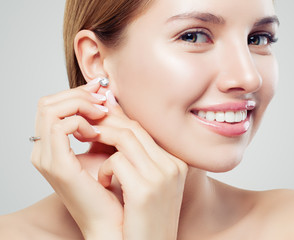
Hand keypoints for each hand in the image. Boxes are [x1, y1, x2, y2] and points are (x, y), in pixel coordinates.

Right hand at [31, 80, 123, 238]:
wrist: (114, 220)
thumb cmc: (113, 187)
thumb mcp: (106, 147)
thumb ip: (104, 122)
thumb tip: (108, 94)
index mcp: (52, 147)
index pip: (53, 106)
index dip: (77, 93)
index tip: (101, 90)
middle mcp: (43, 151)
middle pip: (47, 103)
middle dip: (78, 95)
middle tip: (103, 99)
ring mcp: (47, 158)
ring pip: (50, 109)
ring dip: (80, 105)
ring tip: (102, 114)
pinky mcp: (57, 165)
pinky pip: (60, 126)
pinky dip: (81, 122)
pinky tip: (98, 133)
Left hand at [93, 90, 188, 239]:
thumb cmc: (143, 221)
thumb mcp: (147, 185)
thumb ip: (138, 157)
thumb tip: (117, 129)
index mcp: (176, 163)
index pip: (144, 129)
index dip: (119, 120)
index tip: (100, 118)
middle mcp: (173, 166)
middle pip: (134, 129)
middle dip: (106, 123)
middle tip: (87, 126)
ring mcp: (162, 176)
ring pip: (124, 138)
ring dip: (102, 141)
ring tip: (90, 148)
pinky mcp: (145, 190)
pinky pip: (116, 161)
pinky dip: (104, 169)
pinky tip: (102, 182)